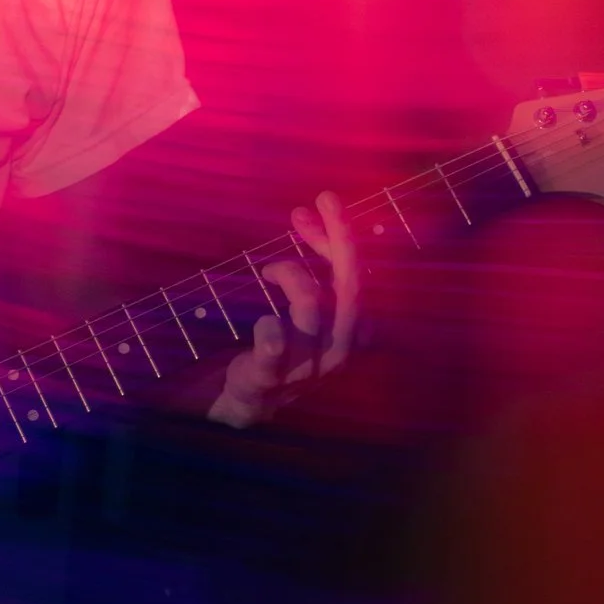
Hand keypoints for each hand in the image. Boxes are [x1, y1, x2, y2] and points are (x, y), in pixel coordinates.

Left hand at [208, 190, 359, 429]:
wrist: (247, 405)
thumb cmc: (279, 347)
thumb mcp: (300, 304)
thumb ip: (306, 263)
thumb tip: (305, 213)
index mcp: (348, 329)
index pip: (356, 275)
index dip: (340, 236)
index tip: (319, 203)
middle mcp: (337, 348)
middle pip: (350, 289)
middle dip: (342, 239)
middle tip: (327, 198)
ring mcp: (306, 368)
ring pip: (313, 309)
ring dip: (292, 274)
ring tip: (268, 269)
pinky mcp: (268, 380)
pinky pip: (275, 351)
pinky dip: (271, 333)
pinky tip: (265, 323)